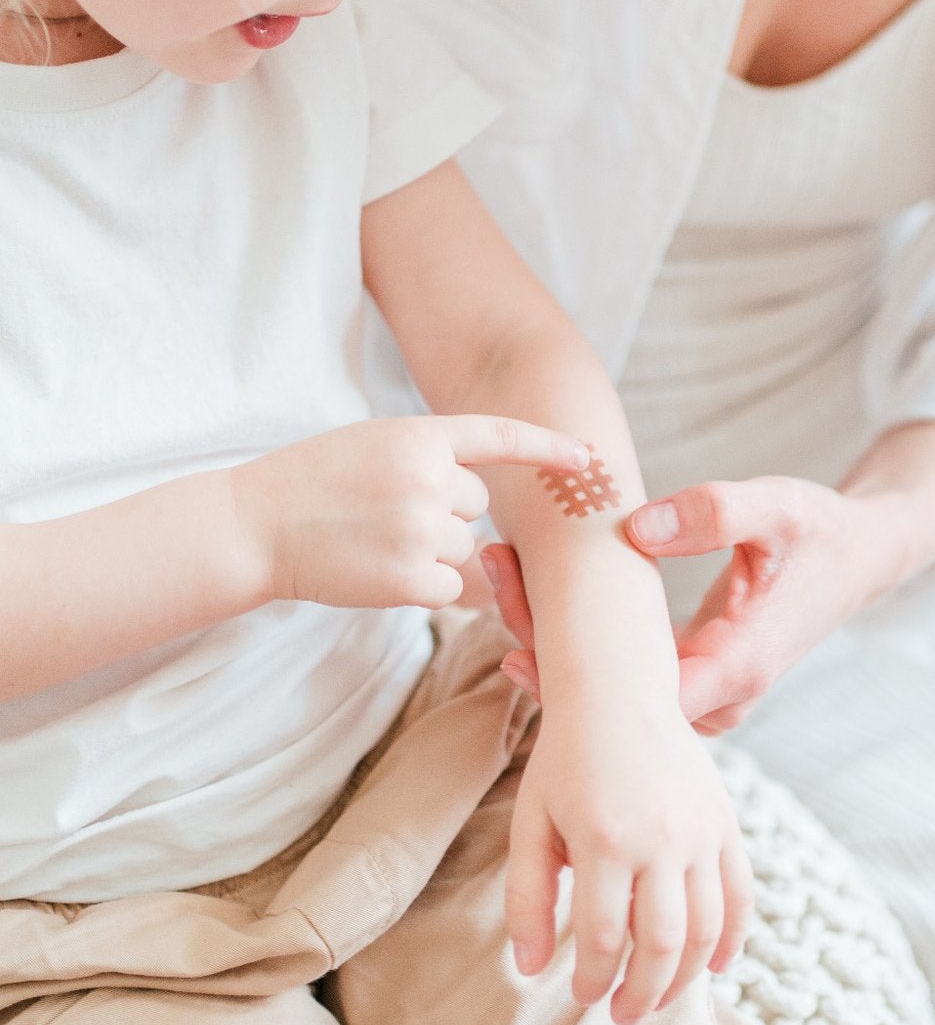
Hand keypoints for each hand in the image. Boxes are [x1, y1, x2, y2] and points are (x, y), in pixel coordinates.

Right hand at [230, 414, 587, 610]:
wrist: (256, 526)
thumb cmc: (313, 484)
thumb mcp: (374, 446)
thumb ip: (430, 462)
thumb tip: (486, 513)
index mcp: (418, 435)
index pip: (499, 436)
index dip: (548, 445)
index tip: (587, 458)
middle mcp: (429, 478)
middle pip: (478, 506)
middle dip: (447, 514)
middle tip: (386, 515)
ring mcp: (422, 529)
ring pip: (466, 549)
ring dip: (434, 553)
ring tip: (375, 542)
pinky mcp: (412, 579)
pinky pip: (451, 590)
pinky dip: (426, 588)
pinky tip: (379, 571)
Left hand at [483, 474, 913, 734]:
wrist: (862, 555)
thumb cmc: (819, 529)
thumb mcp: (776, 506)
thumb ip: (714, 513)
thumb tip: (637, 528)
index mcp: (736, 666)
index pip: (639, 705)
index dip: (573, 684)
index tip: (515, 641)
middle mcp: (720, 694)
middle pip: (615, 703)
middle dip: (545, 648)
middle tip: (495, 572)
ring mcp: (708, 692)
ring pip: (617, 694)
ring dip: (557, 643)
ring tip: (504, 570)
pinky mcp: (697, 677)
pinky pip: (629, 678)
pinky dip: (584, 643)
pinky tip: (537, 594)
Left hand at [506, 689, 752, 1024]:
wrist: (618, 691)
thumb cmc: (564, 759)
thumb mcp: (530, 823)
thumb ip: (527, 898)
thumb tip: (531, 969)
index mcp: (604, 839)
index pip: (603, 937)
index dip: (592, 979)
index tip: (580, 996)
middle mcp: (661, 838)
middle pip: (660, 943)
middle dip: (641, 993)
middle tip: (620, 1016)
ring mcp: (701, 831)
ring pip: (704, 928)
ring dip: (683, 977)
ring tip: (658, 999)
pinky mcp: (725, 822)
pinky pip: (739, 894)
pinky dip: (731, 938)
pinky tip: (714, 967)